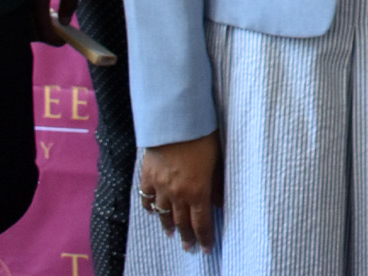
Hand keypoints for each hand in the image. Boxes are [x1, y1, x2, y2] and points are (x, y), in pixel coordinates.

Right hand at [24, 0, 79, 45]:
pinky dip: (36, 17)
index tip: (64, 42)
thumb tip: (67, 22)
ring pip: (27, 20)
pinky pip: (26, 10)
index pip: (42, 28)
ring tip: (57, 26)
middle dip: (44, 37)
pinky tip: (50, 13)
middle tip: (61, 36)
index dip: (53, 39)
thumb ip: (70, 0)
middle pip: (30, 28)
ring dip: (40, 27)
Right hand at [142, 134, 219, 251]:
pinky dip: (151, 207)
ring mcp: (160, 185)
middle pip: (181, 222)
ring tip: (171, 234)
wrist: (175, 119)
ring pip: (163, 214)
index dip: (204, 237)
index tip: (206, 248)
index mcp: (197, 190)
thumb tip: (220, 203)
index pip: (201, 222)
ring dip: (168, 225)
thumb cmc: (202, 135)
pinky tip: (154, 211)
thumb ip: (217, 184)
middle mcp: (178, 193)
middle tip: (189, 247)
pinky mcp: (147, 175)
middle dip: (187, 236)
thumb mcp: (217, 160)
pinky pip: (147, 198)